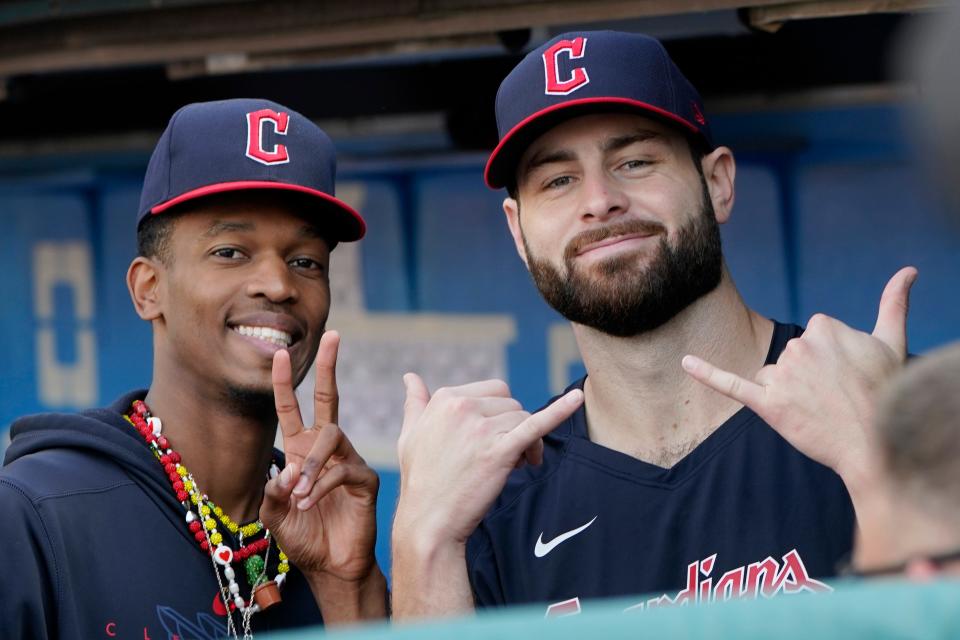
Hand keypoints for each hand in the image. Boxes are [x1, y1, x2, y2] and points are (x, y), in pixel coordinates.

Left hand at [259, 330, 378, 582]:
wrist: (331, 567)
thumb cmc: (304, 539)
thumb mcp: (274, 517)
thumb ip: (272, 494)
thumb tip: (285, 472)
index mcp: (301, 451)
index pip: (293, 409)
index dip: (286, 382)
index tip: (281, 353)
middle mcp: (325, 449)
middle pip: (330, 398)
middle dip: (329, 366)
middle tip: (333, 336)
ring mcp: (347, 461)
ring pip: (330, 437)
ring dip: (310, 463)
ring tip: (300, 493)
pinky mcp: (363, 479)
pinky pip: (343, 468)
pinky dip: (323, 482)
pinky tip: (311, 501)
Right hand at [394, 374, 582, 546]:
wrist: (428, 522)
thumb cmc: (420, 480)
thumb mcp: (410, 435)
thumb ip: (415, 403)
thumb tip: (410, 377)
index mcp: (445, 398)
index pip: (493, 391)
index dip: (499, 415)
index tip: (493, 440)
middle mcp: (462, 407)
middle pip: (511, 404)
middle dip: (514, 427)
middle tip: (508, 457)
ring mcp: (481, 428)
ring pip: (524, 420)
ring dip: (526, 442)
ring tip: (516, 466)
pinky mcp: (498, 451)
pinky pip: (535, 425)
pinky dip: (560, 411)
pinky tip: (578, 398)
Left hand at [681, 267, 916, 492]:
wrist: (876, 445)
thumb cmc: (886, 392)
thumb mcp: (892, 343)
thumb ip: (894, 303)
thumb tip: (909, 270)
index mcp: (823, 326)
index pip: (811, 339)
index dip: (829, 361)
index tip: (848, 376)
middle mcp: (798, 346)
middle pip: (789, 358)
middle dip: (807, 378)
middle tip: (836, 397)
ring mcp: (781, 376)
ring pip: (771, 377)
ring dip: (788, 394)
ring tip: (817, 410)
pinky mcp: (768, 404)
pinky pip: (731, 384)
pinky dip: (706, 373)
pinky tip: (685, 362)